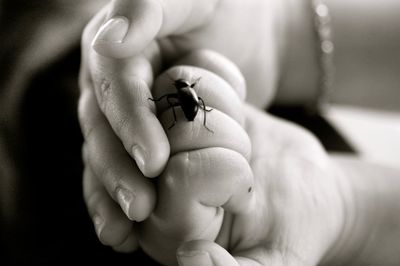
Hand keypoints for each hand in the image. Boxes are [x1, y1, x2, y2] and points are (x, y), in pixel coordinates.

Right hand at [79, 0, 282, 246]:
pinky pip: (127, 167)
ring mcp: (126, 113)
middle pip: (103, 129)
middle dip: (118, 169)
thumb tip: (110, 40)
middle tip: (140, 207)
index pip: (116, 86)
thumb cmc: (229, 9)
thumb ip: (149, 7)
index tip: (154, 160)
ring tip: (124, 233)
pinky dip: (123, 197)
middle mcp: (114, 83)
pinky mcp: (145, 136)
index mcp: (117, 45)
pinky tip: (126, 231)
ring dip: (113, 194)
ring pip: (107, 155)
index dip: (130, 123)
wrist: (254, 32)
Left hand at [140, 57, 347, 264]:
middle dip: (228, 141)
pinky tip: (235, 111)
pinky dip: (222, 84)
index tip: (246, 194)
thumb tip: (191, 258)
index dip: (226, 174)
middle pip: (172, 130)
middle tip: (245, 163)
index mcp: (166, 226)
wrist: (304, 189)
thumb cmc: (291, 229)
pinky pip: (187, 71)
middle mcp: (152, 181)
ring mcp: (163, 139)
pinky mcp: (179, 107)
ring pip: (174, 92)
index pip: (179, 176)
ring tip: (240, 139)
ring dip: (225, 112)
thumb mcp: (274, 264)